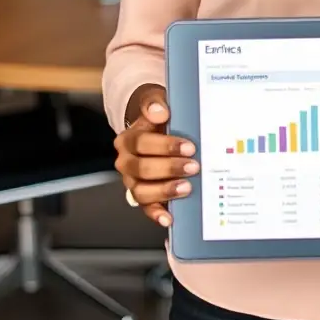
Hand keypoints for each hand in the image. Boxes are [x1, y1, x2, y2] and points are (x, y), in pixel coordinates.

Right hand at [113, 83, 198, 227]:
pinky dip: (157, 214)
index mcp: (127, 139)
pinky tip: (170, 217)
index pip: (142, 143)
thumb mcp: (155, 102)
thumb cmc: (158, 117)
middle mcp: (126, 162)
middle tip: (193, 166)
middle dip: (169, 168)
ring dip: (165, 190)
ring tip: (186, 187)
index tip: (189, 147)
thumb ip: (154, 103)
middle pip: (142, 169)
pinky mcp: (142, 196)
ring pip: (142, 191)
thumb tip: (159, 110)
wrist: (156, 127)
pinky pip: (146, 207)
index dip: (165, 146)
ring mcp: (133, 181)